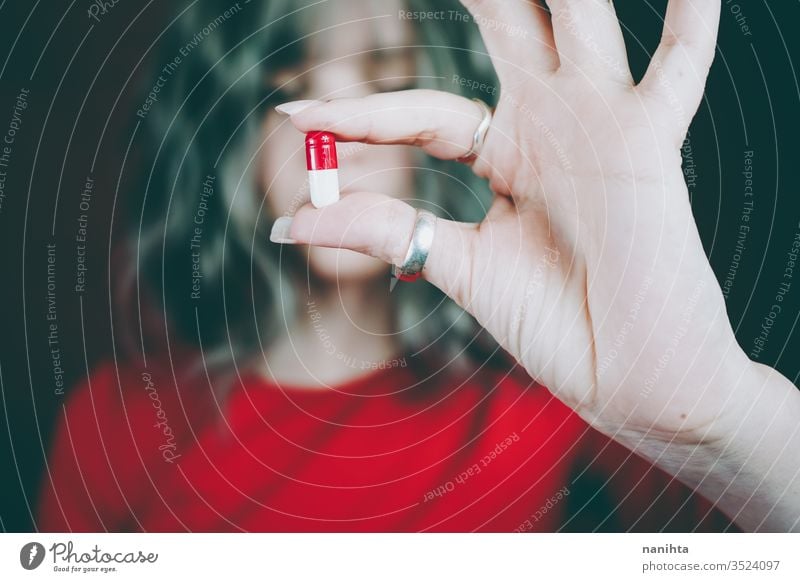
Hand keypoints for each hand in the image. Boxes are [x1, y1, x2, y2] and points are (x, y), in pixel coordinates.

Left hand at [273, 0, 750, 446]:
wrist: (629, 375)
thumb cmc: (556, 323)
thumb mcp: (457, 266)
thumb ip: (382, 231)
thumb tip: (287, 222)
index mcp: (506, 153)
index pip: (421, 111)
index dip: (359, 113)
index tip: (294, 115)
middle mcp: (553, 123)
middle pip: (505, 27)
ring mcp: (600, 123)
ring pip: (577, 20)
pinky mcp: (647, 143)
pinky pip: (676, 72)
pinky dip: (688, 24)